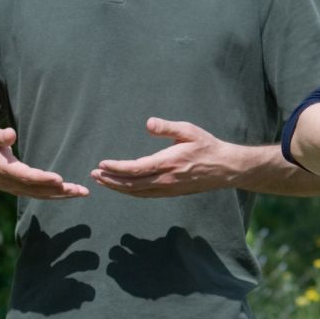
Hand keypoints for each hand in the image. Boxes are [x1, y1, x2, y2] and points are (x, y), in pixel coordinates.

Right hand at [0, 126, 88, 198]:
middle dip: (60, 190)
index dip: (43, 179)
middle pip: (38, 190)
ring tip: (82, 192)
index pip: (26, 177)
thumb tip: (11, 134)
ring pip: (42, 196)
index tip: (59, 179)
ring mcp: (17, 190)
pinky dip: (58, 195)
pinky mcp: (22, 191)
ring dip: (63, 195)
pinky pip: (42, 196)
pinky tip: (72, 193)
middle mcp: (12, 184)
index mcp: (4, 170)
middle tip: (79, 189)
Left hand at [91, 118, 238, 196]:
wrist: (225, 168)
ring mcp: (168, 188)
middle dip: (111, 180)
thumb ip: (167, 127)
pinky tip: (122, 188)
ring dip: (118, 187)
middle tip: (94, 174)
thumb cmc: (207, 146)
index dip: (117, 168)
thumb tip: (148, 123)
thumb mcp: (189, 131)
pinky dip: (130, 192)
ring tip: (102, 181)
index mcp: (168, 162)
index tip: (102, 164)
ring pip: (137, 192)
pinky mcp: (171, 192)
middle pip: (132, 184)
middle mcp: (166, 179)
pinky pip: (146, 195)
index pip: (136, 169)